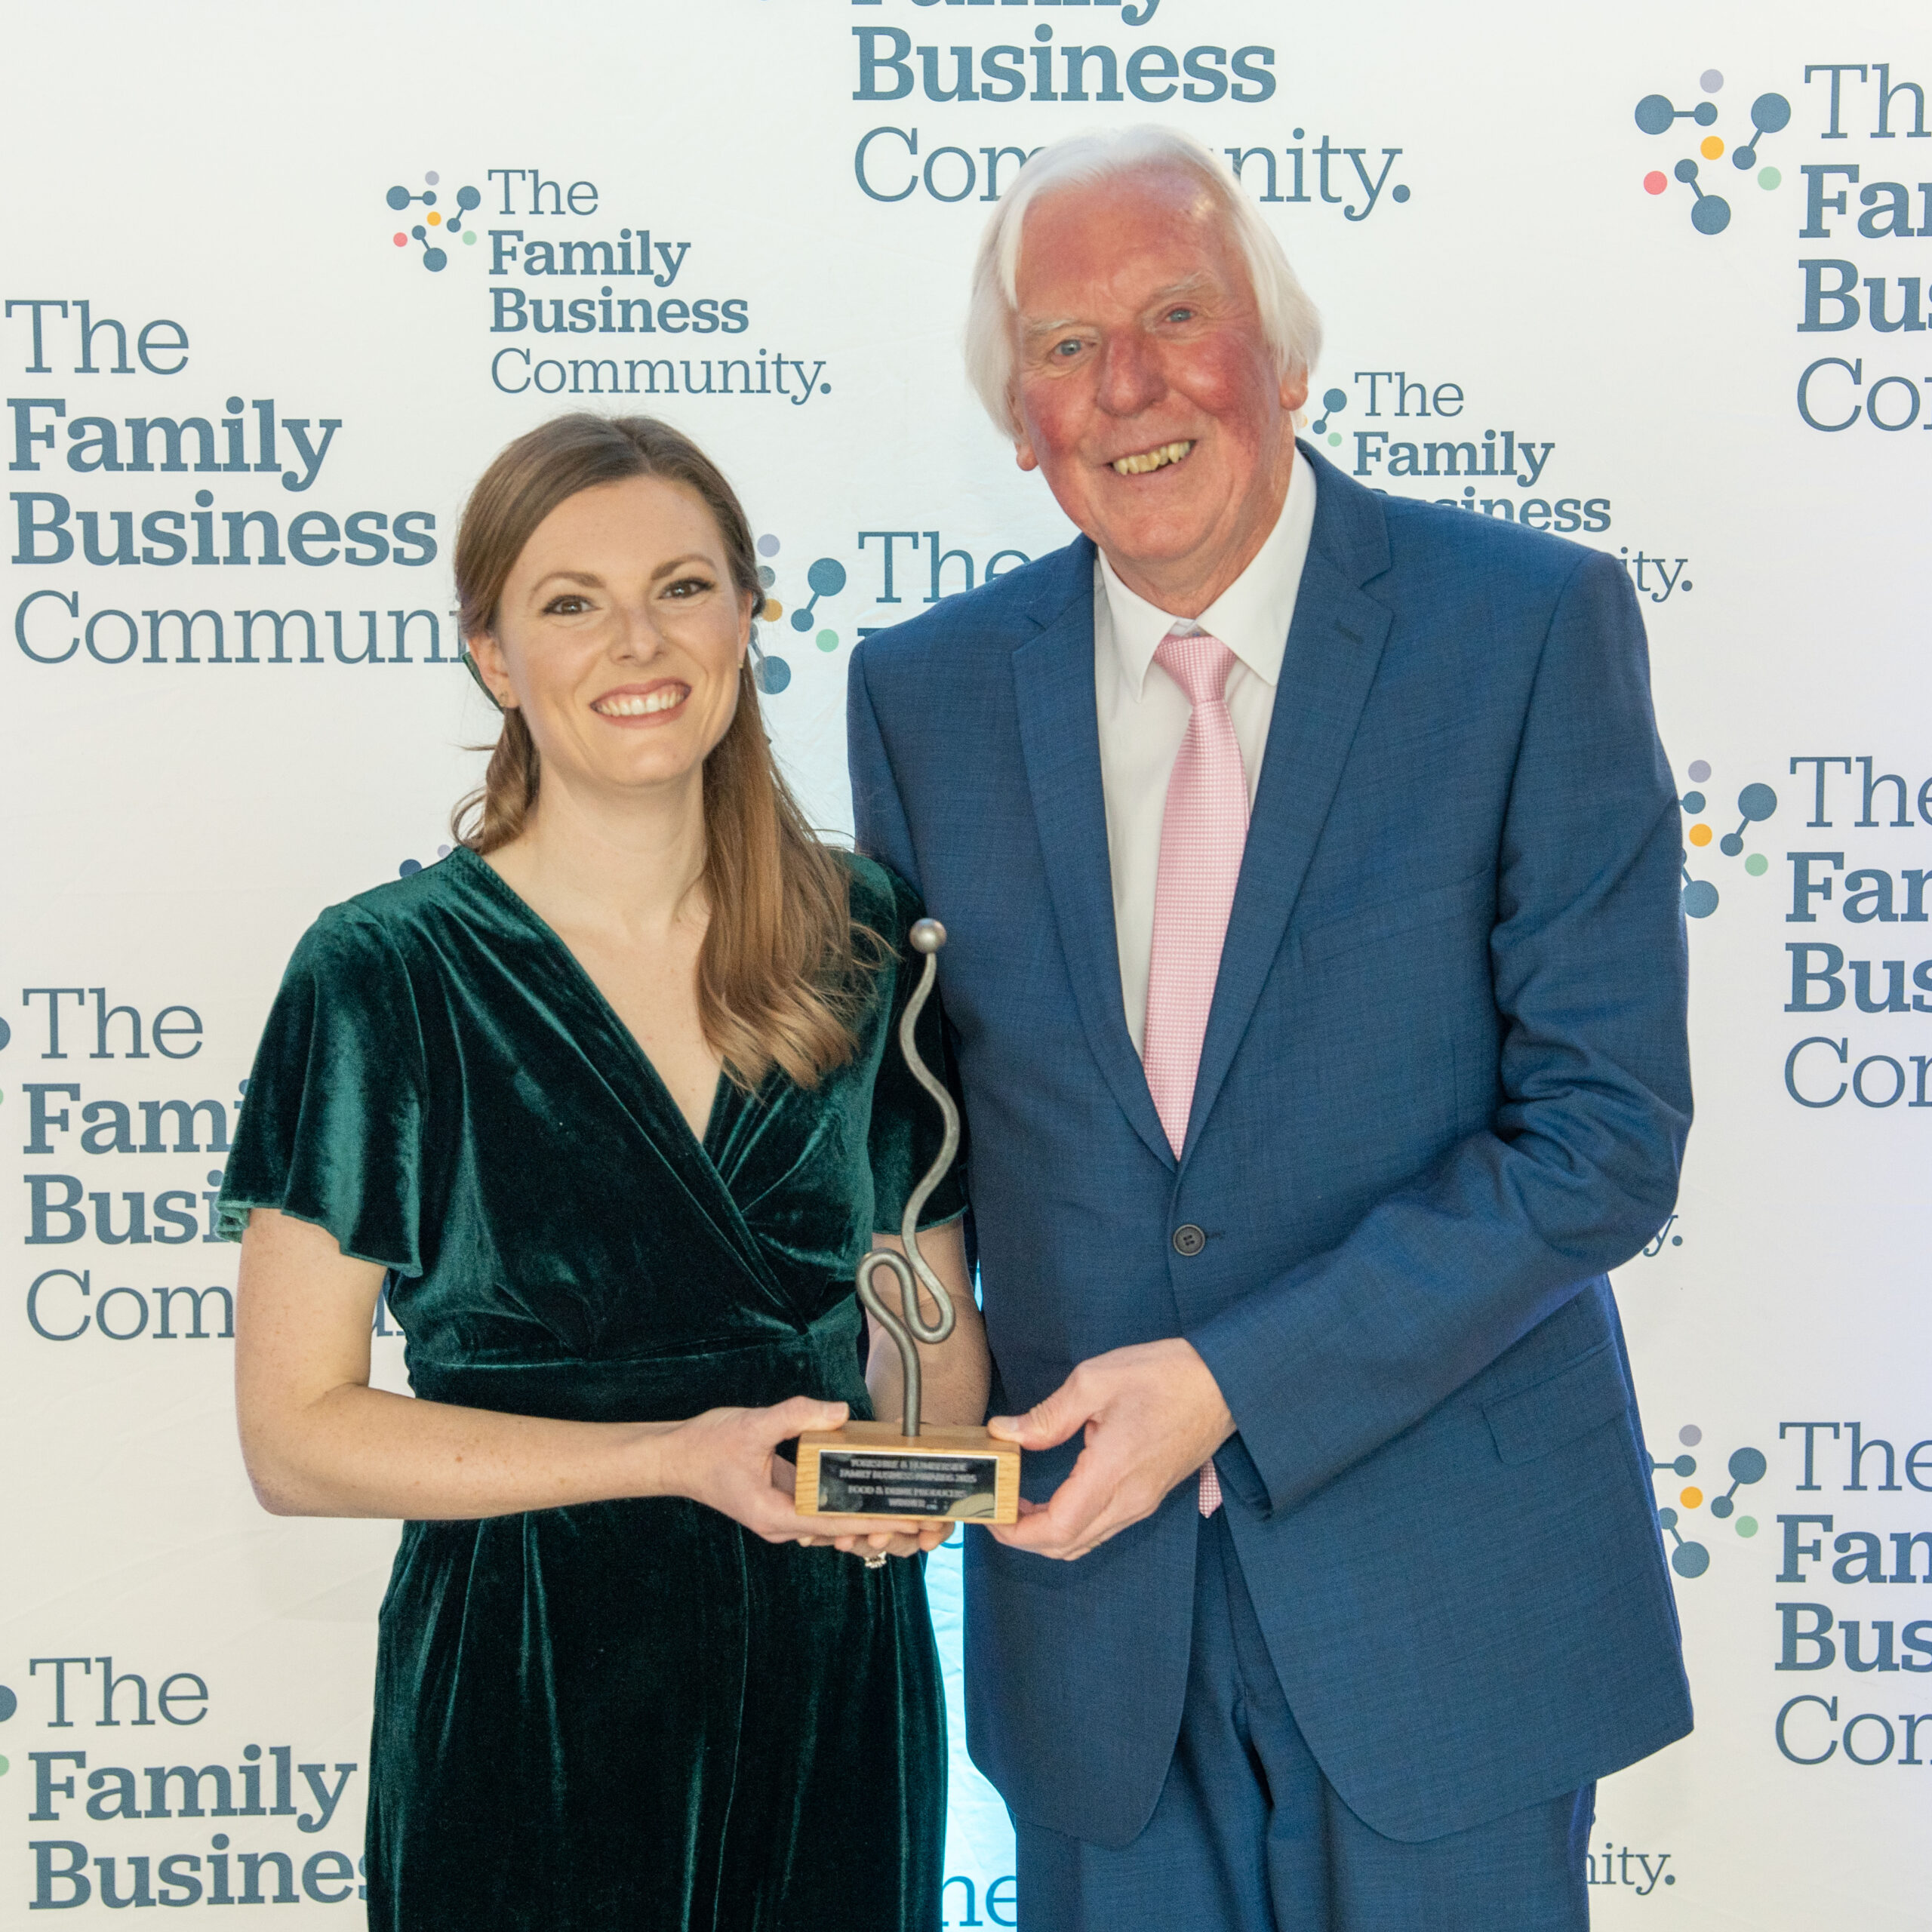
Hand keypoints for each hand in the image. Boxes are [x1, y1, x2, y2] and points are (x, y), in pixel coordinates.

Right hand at [663, 1396, 944, 1560]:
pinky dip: (841, 1499)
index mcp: (776, 1515)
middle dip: (876, 1523)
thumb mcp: (753, 1426)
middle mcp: (781, 1523)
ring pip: (829, 1520)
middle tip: (918, 1515)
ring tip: (901, 1505)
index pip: (835, 1524)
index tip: (908, 1521)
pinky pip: (817, 1504)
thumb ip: (797, 1416)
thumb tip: (840, 1412)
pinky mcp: (780, 1499)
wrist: (673, 1457)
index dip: (874, 1522)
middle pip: (837, 1528)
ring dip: (861, 1514)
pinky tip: (864, 1486)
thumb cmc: (706, 1447)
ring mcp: (780, 1514)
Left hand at [986, 1340, 1233, 1560]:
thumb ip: (1048, 1415)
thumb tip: (1005, 1432)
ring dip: (1048, 1534)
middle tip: (997, 1509)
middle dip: (1025, 1538)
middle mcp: (1130, 1500)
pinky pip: (1103, 1527)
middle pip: (1067, 1545)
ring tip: (1019, 1503)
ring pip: (1086, 1541)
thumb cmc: (1165, 1375)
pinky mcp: (1150, 1497)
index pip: (1057, 1529)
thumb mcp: (1096, 1380)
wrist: (1224, 1383)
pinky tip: (1054, 1498)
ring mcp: (1143, 1502)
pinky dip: (1071, 1525)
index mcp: (1113, 1472)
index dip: (1017, 1533)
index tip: (991, 1516)